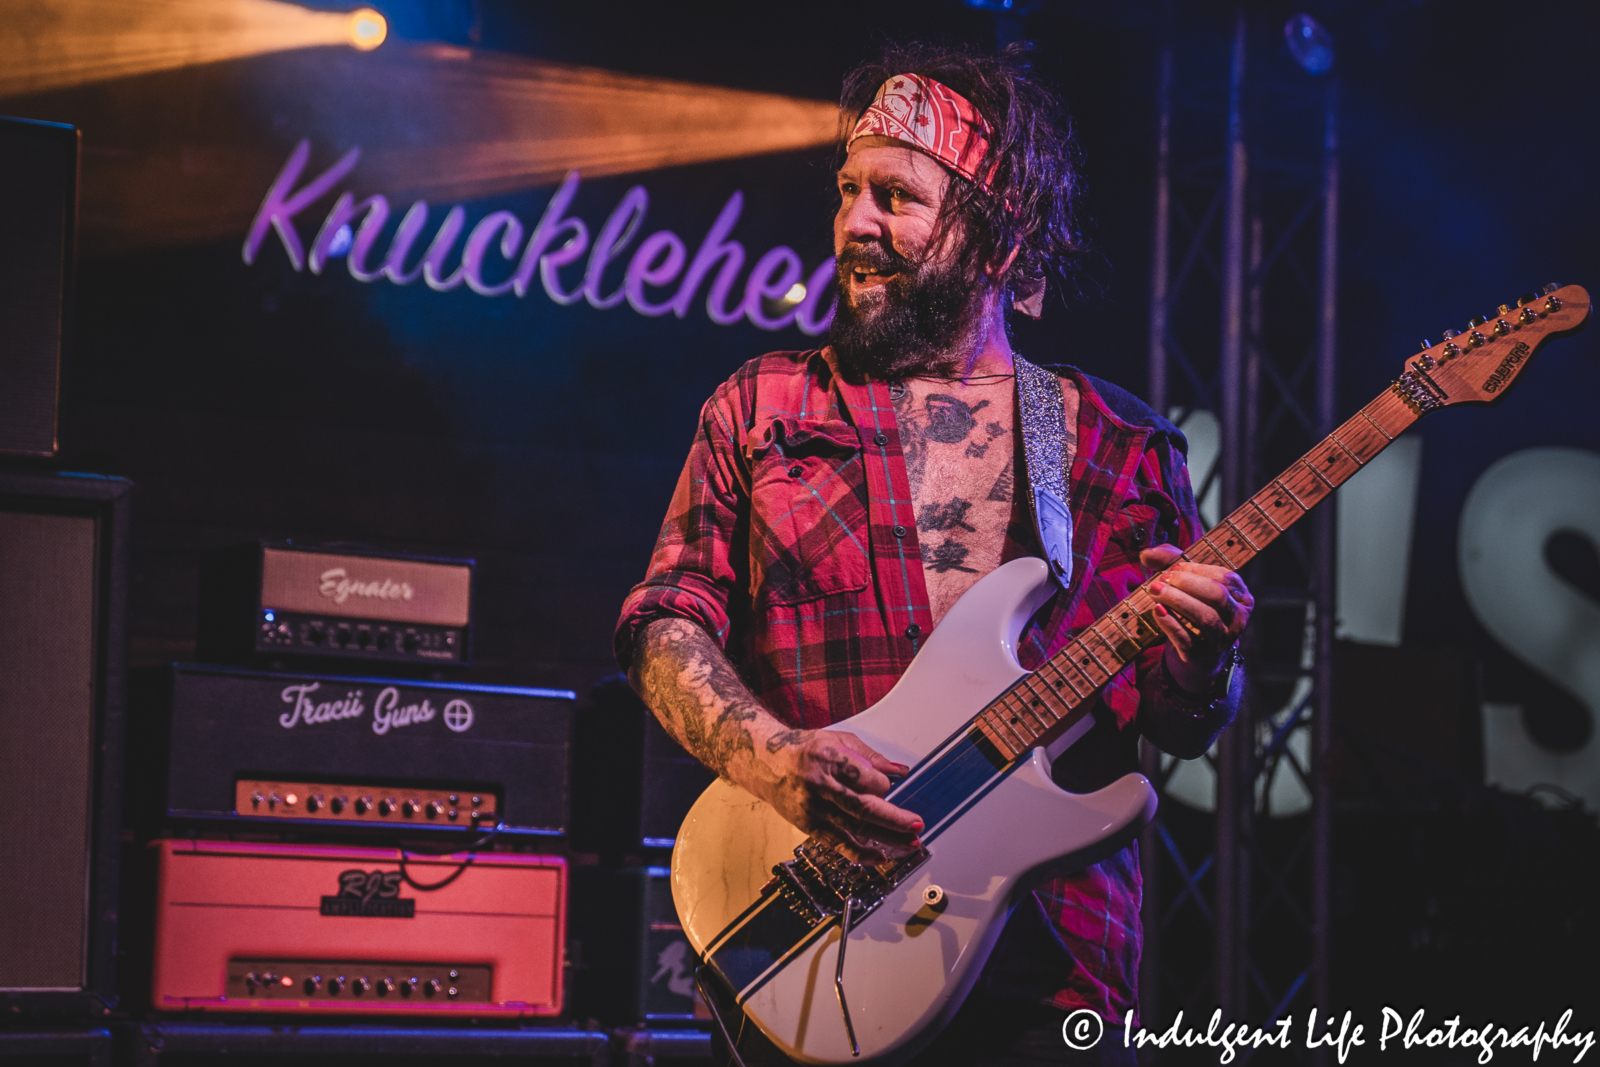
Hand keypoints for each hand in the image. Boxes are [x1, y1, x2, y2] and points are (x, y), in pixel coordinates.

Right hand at [741, 728, 922, 864]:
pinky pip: (837, 844)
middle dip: (894, 819)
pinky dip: (860, 853)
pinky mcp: (809, 825)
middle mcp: (821, 785)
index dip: (883, 784)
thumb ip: (871, 757)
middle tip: (917, 825)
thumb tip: (900, 772)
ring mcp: (814, 808)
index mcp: (829, 758)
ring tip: (909, 843)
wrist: (766, 763)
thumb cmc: (805, 750)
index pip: (867, 778)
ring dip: (886, 838)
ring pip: (854, 828)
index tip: (888, 785)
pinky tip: (879, 857)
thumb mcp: (838, 741)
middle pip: (863, 807)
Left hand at [1139, 543, 1253, 692]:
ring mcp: (1222, 640)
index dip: (1197, 570)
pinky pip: (1188, 640)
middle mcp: (1237, 619)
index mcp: (1241, 597)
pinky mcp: (1202, 656)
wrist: (1197, 658)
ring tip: (1155, 590)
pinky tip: (1157, 611)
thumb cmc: (1194, 612)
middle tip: (1162, 578)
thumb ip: (1171, 563)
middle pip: (1218, 596)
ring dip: (1178, 601)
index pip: (1225, 577)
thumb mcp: (1189, 584)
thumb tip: (1146, 554)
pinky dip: (1171, 624)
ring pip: (1206, 618)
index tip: (1173, 567)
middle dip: (1188, 583)